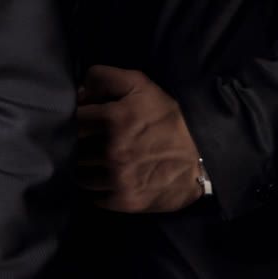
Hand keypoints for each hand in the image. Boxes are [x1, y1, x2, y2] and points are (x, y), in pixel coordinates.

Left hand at [76, 64, 203, 212]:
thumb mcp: (140, 85)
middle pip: (73, 149)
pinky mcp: (126, 200)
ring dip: (86, 168)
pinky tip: (110, 179)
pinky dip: (99, 189)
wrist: (206, 156)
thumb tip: (78, 93)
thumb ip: (103, 78)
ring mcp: (119, 179)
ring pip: (80, 174)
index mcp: (113, 119)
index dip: (76, 120)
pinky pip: (95, 196)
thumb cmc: (169, 118)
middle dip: (78, 145)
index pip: (71, 120)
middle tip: (90, 143)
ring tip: (99, 162)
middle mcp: (113, 151)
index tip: (85, 123)